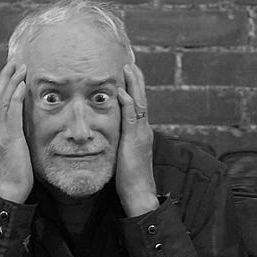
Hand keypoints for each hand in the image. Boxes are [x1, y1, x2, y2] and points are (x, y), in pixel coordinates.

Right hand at [0, 59, 32, 202]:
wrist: (10, 188)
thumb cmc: (18, 171)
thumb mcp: (20, 147)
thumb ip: (22, 133)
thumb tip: (30, 124)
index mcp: (2, 128)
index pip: (1, 100)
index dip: (6, 83)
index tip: (14, 68)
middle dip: (7, 76)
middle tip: (15, 59)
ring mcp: (2, 131)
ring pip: (3, 100)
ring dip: (12, 81)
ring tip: (20, 67)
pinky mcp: (9, 138)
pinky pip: (12, 113)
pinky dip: (16, 97)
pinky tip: (22, 86)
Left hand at [114, 63, 157, 215]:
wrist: (140, 194)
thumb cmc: (129, 179)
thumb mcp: (124, 155)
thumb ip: (121, 142)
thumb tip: (112, 134)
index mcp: (141, 132)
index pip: (139, 104)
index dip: (134, 88)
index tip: (129, 73)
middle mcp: (144, 130)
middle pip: (142, 99)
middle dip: (136, 80)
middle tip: (131, 62)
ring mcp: (141, 134)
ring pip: (139, 104)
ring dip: (134, 85)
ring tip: (129, 68)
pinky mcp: (135, 141)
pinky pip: (132, 119)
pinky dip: (128, 104)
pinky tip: (122, 92)